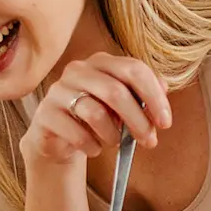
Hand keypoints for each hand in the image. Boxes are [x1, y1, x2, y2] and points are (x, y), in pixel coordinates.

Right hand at [20, 53, 170, 166]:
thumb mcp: (123, 105)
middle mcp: (77, 70)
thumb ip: (143, 94)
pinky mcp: (45, 114)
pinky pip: (76, 133)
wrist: (60, 137)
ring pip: (95, 113)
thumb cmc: (97, 118)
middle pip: (115, 91)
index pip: (134, 69)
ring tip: (114, 142)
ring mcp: (58, 90)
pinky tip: (94, 149)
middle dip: (138, 120)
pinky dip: (92, 146)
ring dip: (112, 135)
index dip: (153, 96)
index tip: (165, 122)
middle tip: (149, 141)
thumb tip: (164, 88)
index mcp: (101, 62)